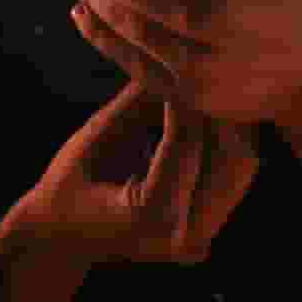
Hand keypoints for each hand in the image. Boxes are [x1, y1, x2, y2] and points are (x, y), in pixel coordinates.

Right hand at [0, 81, 257, 266]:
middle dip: (220, 111)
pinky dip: (226, 145)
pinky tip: (215, 114)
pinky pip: (231, 181)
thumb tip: (169, 58)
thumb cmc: (64, 189)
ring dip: (230, 126)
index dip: (188, 96)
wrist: (60, 243)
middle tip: (216, 67)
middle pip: (231, 159)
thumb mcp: (92, 139)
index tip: (191, 59)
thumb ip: (136, 103)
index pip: (186, 142)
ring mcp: (198, 242)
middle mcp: (182, 236)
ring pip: (240, 168)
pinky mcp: (208, 235)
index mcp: (150, 217)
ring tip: (220, 85)